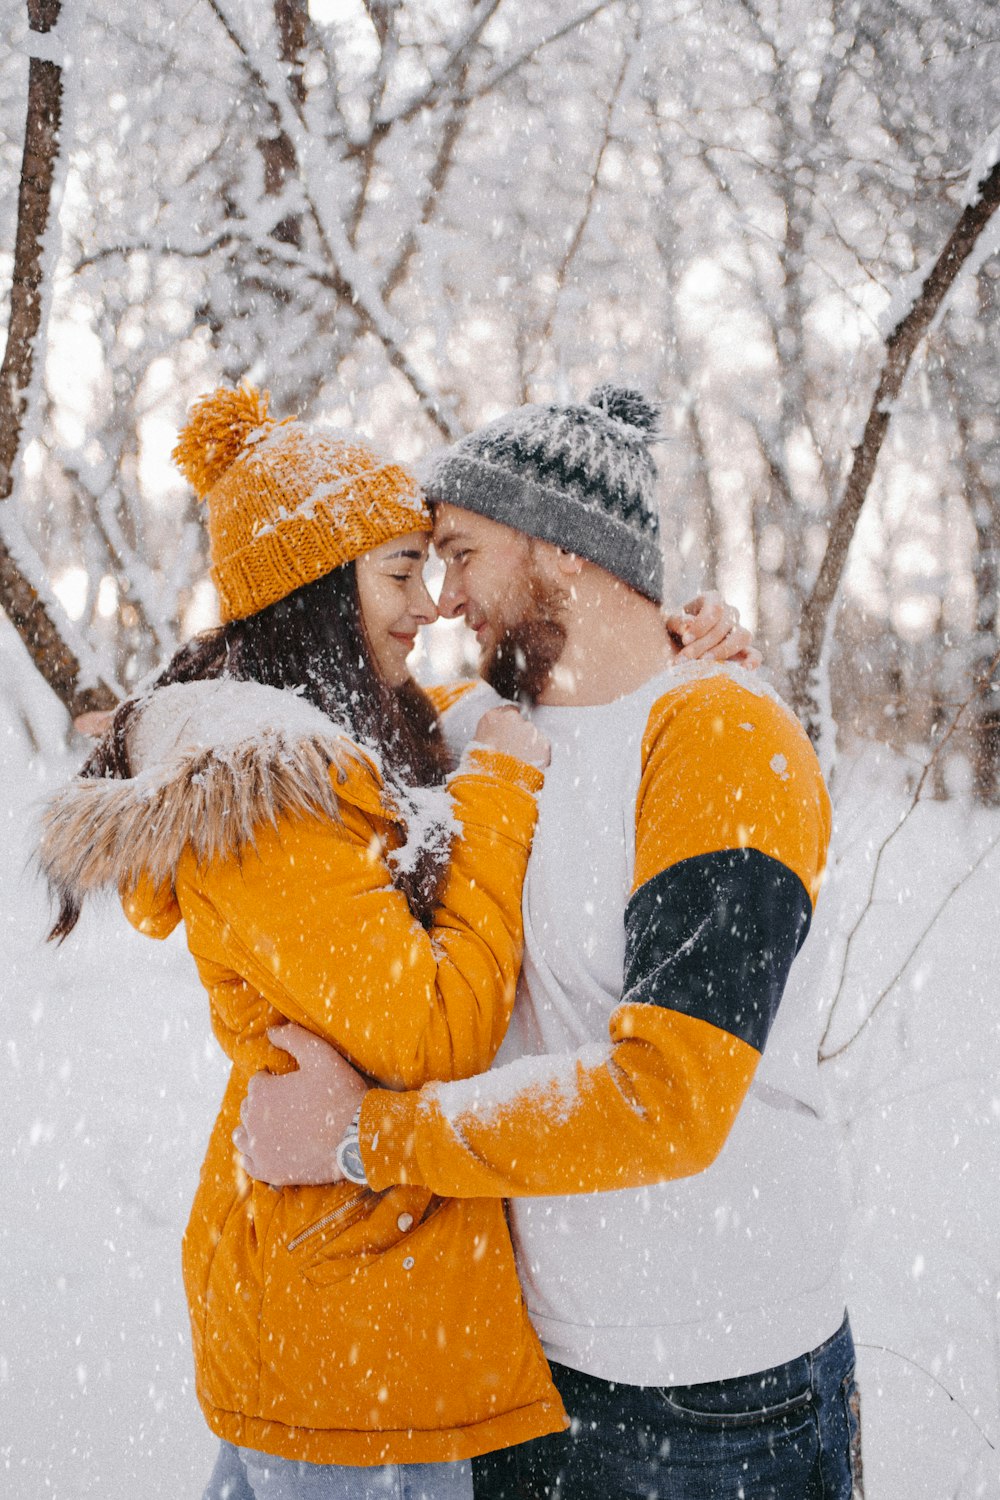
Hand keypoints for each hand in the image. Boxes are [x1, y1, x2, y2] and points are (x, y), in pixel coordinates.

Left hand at [232, 1023, 368, 1186]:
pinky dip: (256, 1157)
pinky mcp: (268, 1171)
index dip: (275, 1081)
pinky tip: (270, 1151)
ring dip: (254, 1129)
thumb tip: (270, 1030)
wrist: (357, 1136)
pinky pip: (249, 1164)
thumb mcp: (319, 1054)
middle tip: (290, 1106)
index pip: (258, 1082)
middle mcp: (252, 1120)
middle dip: (264, 1104)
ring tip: (275, 1128)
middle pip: (249, 1108)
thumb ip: (292, 1037)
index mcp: (261, 1091)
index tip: (293, 1086)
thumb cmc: (340, 1092)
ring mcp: (258, 1148)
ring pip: (243, 1136)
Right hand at [474, 704, 550, 767]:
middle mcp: (512, 718)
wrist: (494, 784)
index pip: (507, 712)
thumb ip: (491, 733)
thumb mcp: (477, 745)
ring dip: (530, 745)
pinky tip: (529, 766)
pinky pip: (543, 748)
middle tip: (514, 751)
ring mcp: (530, 730)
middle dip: (520, 735)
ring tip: (520, 762)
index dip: (509, 726)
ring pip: (534, 735)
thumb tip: (496, 736)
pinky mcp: (543, 743)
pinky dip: (540, 756)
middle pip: (522, 722)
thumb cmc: (481, 767)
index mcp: (492, 717)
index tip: (509, 735)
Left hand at [665, 592, 761, 668]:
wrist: (678, 645)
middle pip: (725, 625)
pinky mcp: (743, 651)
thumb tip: (688, 625)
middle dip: (704, 644)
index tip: (685, 640)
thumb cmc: (676, 630)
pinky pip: (755, 655)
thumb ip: (678, 622)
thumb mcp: (671, 623)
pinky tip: (742, 670)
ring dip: (723, 651)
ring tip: (705, 664)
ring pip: (742, 637)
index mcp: (712, 600)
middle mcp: (729, 613)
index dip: (701, 626)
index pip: (715, 609)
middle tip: (686, 659)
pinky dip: (752, 662)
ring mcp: (739, 631)